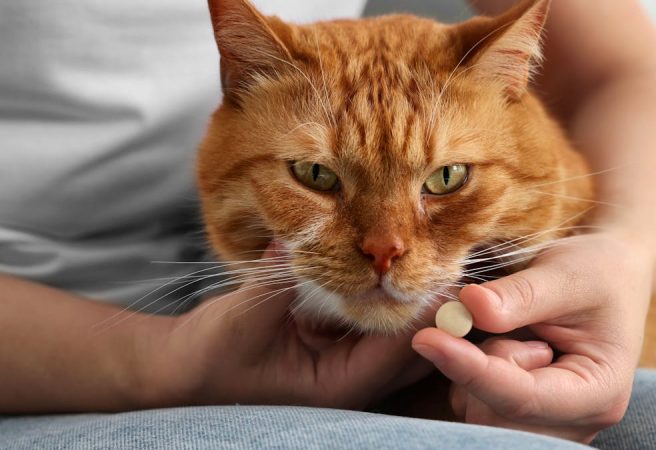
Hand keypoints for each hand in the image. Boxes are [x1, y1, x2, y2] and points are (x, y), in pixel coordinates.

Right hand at [142, 242, 426, 409]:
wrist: (185, 370)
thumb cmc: (210, 357)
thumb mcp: (244, 318)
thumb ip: (277, 279)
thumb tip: (299, 237)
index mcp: (338, 386)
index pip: (397, 349)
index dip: (423, 311)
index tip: (444, 269)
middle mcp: (351, 380)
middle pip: (411, 346)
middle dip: (432, 306)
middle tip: (454, 257)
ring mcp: (345, 365)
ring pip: (397, 335)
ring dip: (413, 300)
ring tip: (436, 255)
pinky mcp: (336, 346)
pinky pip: (373, 322)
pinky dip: (385, 296)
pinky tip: (395, 264)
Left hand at [412, 232, 652, 442]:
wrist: (609, 278)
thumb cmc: (596, 272)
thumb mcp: (566, 272)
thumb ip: (521, 294)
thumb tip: (469, 307)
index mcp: (599, 391)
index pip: (522, 397)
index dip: (470, 369)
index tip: (428, 338)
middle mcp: (576, 422)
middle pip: (494, 415)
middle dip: (478, 365)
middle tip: (501, 317)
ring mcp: (549, 425)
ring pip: (478, 413)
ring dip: (475, 367)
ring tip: (514, 331)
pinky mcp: (523, 418)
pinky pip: (475, 406)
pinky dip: (471, 373)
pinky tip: (502, 345)